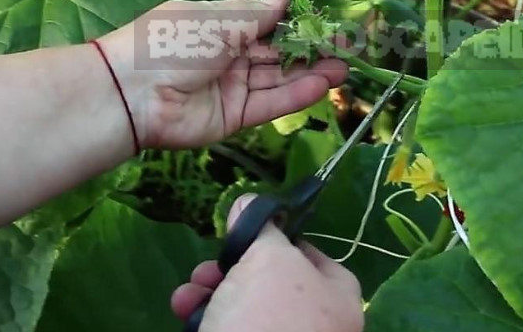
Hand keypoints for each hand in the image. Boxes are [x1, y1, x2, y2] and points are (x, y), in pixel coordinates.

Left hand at [97, 0, 346, 150]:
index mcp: (220, 25)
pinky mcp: (234, 117)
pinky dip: (294, 96)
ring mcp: (232, 87)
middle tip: (348, 49)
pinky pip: (269, 104)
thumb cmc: (174, 41)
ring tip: (344, 69)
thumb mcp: (217, 19)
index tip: (328, 24)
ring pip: (278, 80)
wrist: (134, 93)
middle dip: (312, 51)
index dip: (297, 25)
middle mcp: (229, 55)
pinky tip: (321, 87)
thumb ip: (256, 14)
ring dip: (311, 74)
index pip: (267, 24)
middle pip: (277, 53)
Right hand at [171, 194, 364, 331]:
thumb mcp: (269, 257)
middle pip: (271, 282)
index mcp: (337, 296)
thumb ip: (261, 228)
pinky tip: (185, 310)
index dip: (278, 239)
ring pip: (246, 308)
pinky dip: (207, 317)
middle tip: (207, 267)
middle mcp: (317, 323)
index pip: (311, 255)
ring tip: (187, 292)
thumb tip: (249, 203)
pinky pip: (231, 329)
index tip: (248, 233)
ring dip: (211, 292)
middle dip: (230, 268)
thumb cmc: (272, 317)